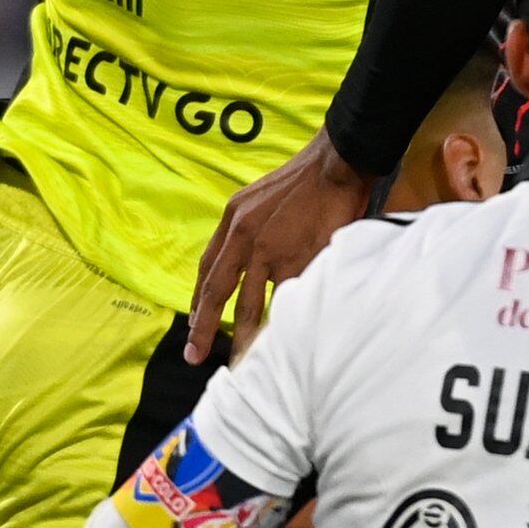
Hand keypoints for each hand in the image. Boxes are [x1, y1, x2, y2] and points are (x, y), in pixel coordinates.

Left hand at [188, 128, 373, 360]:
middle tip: (194, 354)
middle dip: (203, 327)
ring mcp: (269, 252)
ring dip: (242, 337)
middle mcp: (243, 238)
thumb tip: (248, 262)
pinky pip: (284, 301)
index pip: (208, 268)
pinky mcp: (297, 261)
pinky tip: (277, 343)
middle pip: (217, 292)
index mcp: (233, 220)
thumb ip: (249, 230)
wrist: (334, 163)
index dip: (199, 300)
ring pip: (249, 305)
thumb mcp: (258, 197)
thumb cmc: (304, 181)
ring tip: (238, 364)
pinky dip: (280, 324)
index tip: (195, 322)